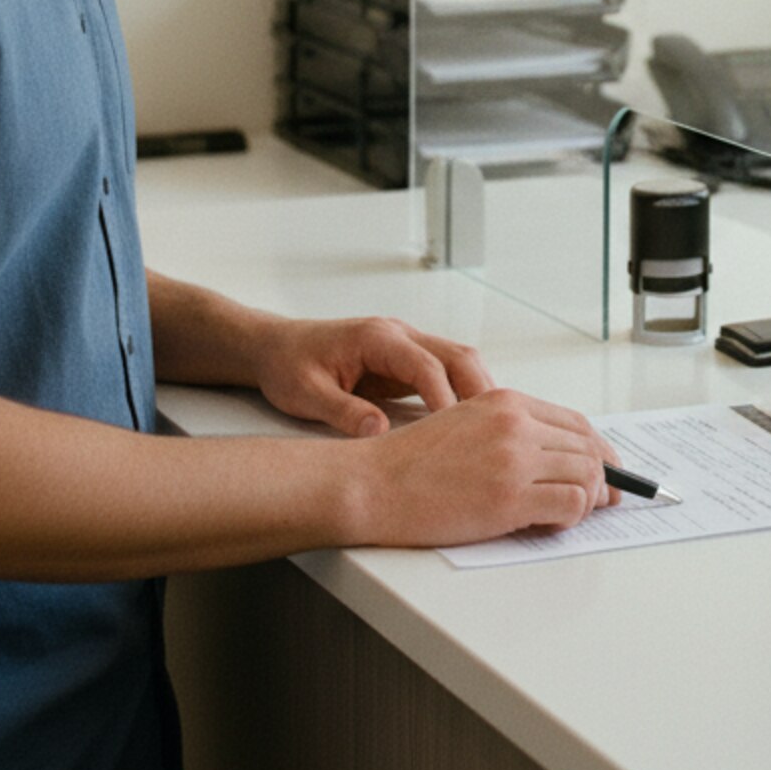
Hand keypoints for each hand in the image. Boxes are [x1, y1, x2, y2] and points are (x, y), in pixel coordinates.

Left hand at [252, 315, 495, 437]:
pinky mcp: (408, 361)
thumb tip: (378, 434)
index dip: (445, 399)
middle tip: (494, 434)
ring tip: (490, 434)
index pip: (425, 365)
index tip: (459, 433)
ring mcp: (407, 345)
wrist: (276, 347)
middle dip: (480, 393)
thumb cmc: (288, 365)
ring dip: (478, 393)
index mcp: (377, 338)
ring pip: (460, 361)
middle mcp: (399, 334)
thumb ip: (342, 411)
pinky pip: (447, 373)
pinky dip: (464, 395)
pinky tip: (470, 426)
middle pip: (458, 356)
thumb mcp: (305, 393)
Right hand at [343, 388, 621, 546]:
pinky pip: (571, 504)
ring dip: (587, 501)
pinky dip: (571, 518)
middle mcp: (515, 424)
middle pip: (589, 449)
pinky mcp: (509, 497)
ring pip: (587, 476)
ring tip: (565, 515)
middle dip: (603, 479)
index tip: (608, 471)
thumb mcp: (465, 424)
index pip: (577, 424)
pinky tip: (549, 524)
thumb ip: (510, 434)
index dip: (600, 451)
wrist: (373, 484)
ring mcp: (514, 459)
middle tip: (604, 502)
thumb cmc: (410, 464)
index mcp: (506, 402)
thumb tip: (557, 460)